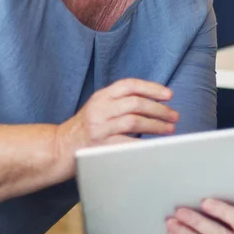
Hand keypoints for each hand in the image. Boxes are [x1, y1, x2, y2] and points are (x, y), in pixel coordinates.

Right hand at [56, 78, 177, 168]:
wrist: (59, 148)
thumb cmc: (86, 127)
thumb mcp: (100, 107)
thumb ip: (121, 102)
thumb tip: (155, 103)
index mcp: (102, 96)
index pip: (130, 85)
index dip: (151, 88)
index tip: (168, 94)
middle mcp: (100, 109)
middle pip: (136, 103)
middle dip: (159, 109)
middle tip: (174, 116)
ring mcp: (100, 128)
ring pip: (134, 121)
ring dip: (156, 125)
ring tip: (169, 129)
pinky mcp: (100, 146)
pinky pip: (127, 143)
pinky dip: (144, 143)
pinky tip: (155, 145)